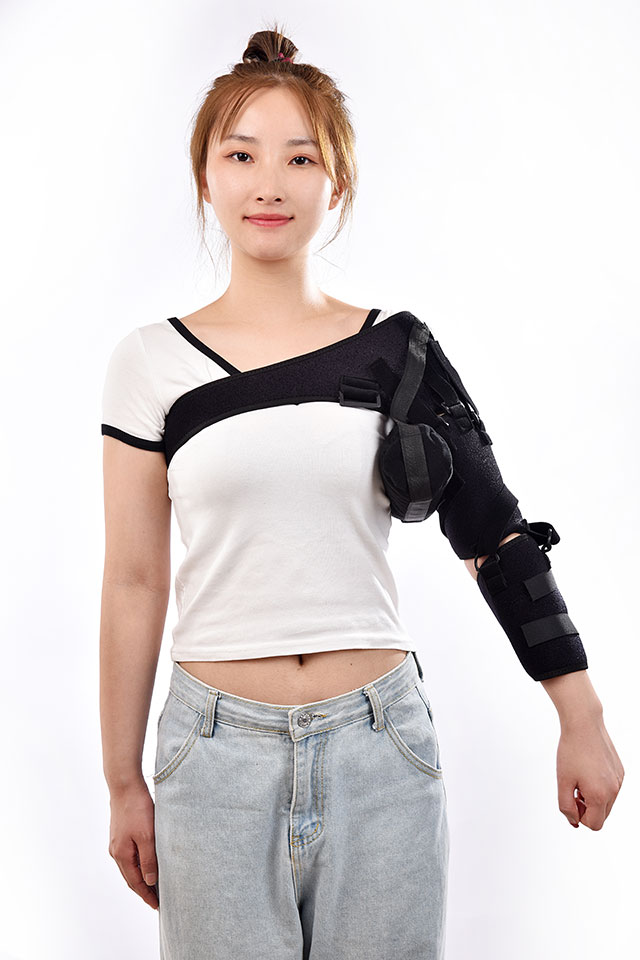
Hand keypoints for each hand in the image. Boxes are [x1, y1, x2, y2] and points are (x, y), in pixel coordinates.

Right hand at [108, 778, 158, 909]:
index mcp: (121, 855)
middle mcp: (116, 851)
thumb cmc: (137, 809)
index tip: (157, 906)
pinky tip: (147, 863)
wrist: (125, 786)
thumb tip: (150, 881)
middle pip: (130, 877)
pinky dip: (138, 864)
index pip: (135, 883)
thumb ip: (149, 859)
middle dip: (143, 890)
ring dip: (141, 877)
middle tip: (157, 900)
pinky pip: (130, 856)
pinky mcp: (120, 834)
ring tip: (155, 885)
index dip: (146, 895)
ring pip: (130, 867)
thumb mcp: (147, 836)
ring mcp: (116, 843)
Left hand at [556, 713, 623, 830]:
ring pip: (607, 803)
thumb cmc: (571, 750)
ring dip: (593, 798)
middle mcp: (614, 790)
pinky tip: (589, 771)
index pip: (594, 825)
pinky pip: (611, 789)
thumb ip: (566, 806)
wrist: (584, 724)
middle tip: (574, 790)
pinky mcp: (620, 771)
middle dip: (587, 809)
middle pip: (602, 816)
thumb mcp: (562, 782)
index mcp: (600, 795)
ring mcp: (619, 780)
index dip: (579, 817)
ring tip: (580, 780)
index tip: (571, 800)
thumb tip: (574, 821)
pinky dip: (600, 787)